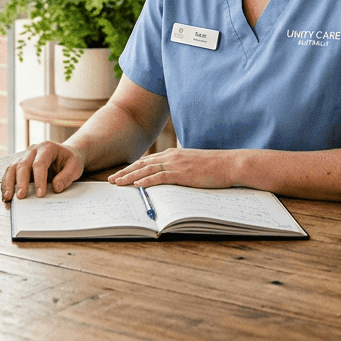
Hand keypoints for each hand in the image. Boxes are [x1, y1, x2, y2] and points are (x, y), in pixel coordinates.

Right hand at [0, 141, 84, 200]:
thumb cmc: (70, 160)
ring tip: (7, 198)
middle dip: (21, 182)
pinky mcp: (20, 165)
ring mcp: (25, 156)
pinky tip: (6, 196)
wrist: (66, 154)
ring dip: (9, 183)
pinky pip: (10, 173)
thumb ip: (67, 177)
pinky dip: (7, 184)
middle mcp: (33, 150)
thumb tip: (56, 188)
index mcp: (47, 148)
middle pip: (23, 165)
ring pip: (12, 168)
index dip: (39, 179)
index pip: (40, 163)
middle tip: (21, 197)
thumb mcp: (75, 167)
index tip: (40, 194)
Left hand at [107, 148, 232, 188]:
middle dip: (125, 172)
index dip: (132, 167)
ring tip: (117, 183)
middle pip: (142, 164)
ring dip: (129, 177)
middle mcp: (171, 157)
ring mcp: (176, 164)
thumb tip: (172, 177)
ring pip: (146, 170)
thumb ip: (180, 168)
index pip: (147, 161)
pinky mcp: (181, 173)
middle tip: (111, 180)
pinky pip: (159, 177)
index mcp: (173, 154)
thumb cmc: (214, 167)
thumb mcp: (193, 165)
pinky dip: (146, 180)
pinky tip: (136, 185)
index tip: (120, 173)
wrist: (229, 164)